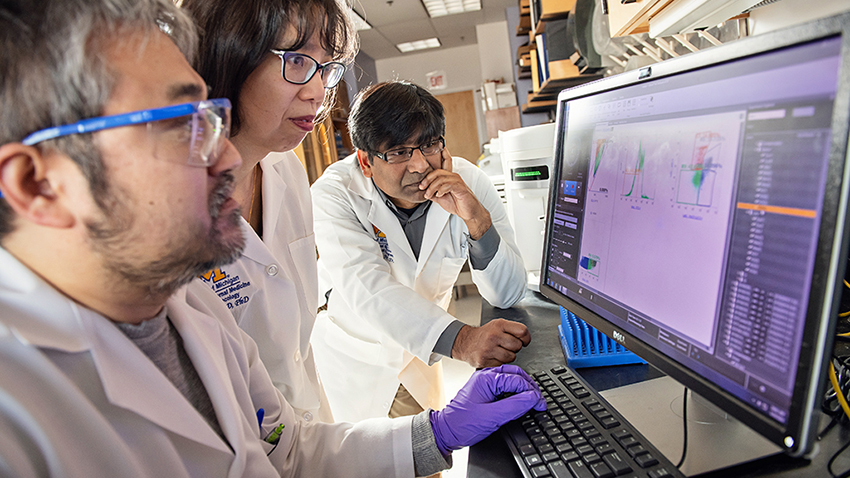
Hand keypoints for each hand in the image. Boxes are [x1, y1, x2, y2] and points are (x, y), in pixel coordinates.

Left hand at [419, 150, 490, 238]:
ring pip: (441, 178)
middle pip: (437, 172)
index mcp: (448, 178)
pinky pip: (448, 184)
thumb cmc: (458, 204)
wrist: (468, 212)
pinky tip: (439, 195)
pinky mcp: (460, 187)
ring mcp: (457, 181)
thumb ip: (433, 193)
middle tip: (422, 188)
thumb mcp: (440, 198)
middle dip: (427, 180)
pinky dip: (441, 190)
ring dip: (432, 187)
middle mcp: (453, 177)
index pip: (438, 170)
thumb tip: (423, 191)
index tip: (421, 185)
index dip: (428, 174)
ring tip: (429, 195)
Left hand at [429, 365, 546, 454]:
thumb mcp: (493, 417)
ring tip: (532, 400)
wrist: (446, 432)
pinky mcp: (485, 392)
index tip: (540, 403)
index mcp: (486, 378)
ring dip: (523, 389)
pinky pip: (504, 387)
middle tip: (539, 400)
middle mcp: (486, 377)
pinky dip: (515, 393)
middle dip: (529, 387)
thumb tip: (533, 398)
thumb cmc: (462, 424)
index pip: (518, 380)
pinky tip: (520, 402)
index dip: (532, 392)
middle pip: (515, 375)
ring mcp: (485, 384)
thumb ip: (515, 406)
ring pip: (511, 380)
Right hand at [452, 319, 530, 367]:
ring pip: (511, 357)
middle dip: (515, 347)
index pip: (522, 331)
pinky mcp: (484, 360)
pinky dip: (500, 362)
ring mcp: (488, 349)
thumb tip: (526, 339)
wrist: (466, 343)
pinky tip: (493, 356)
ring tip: (500, 351)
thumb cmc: (485, 335)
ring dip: (508, 356)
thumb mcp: (497, 325)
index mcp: (499, 325)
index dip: (526, 338)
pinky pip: (502, 364)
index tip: (524, 341)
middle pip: (517, 346)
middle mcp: (493, 335)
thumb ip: (512, 330)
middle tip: (507, 346)